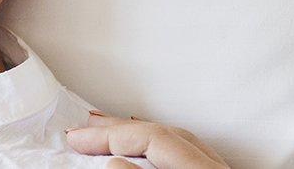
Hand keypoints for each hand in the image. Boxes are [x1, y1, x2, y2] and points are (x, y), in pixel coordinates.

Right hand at [65, 111, 230, 168]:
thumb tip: (114, 163)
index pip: (153, 137)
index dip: (111, 136)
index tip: (78, 139)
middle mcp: (215, 166)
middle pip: (163, 132)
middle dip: (117, 129)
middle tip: (81, 131)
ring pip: (174, 140)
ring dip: (135, 134)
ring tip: (104, 131)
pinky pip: (182, 153)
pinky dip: (154, 147)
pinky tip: (139, 151)